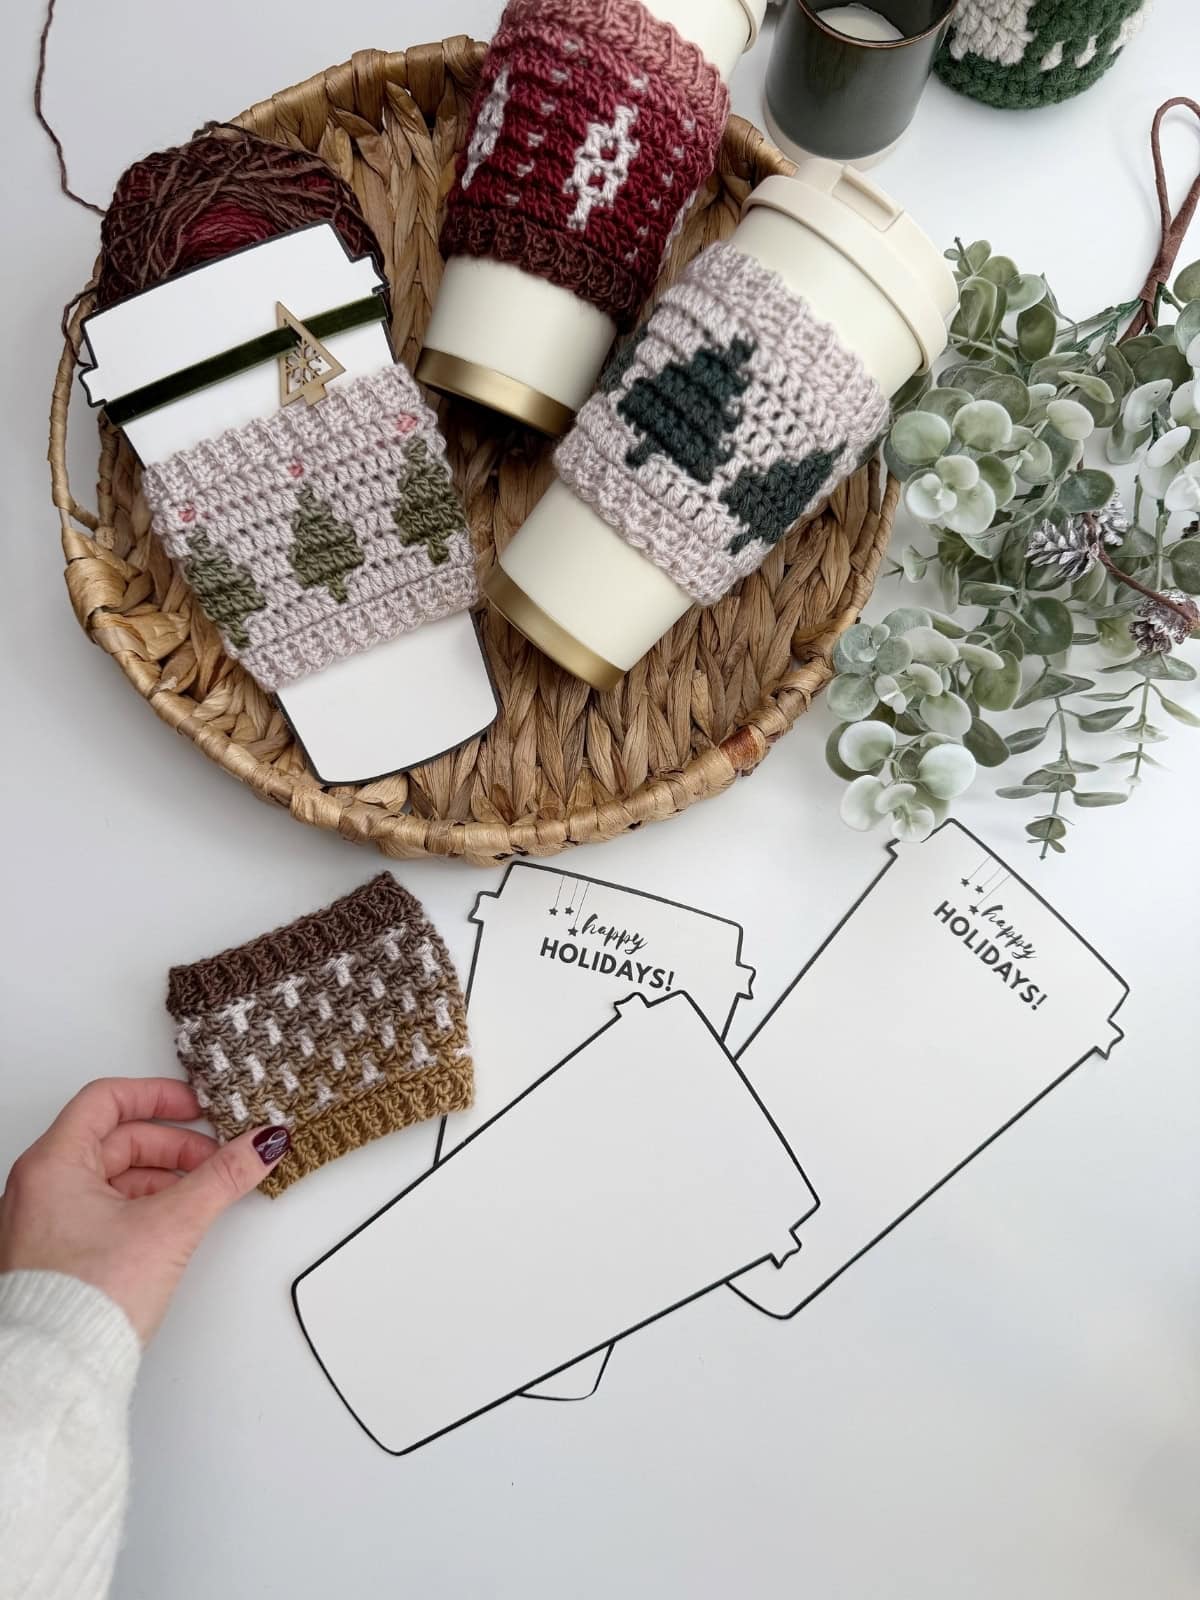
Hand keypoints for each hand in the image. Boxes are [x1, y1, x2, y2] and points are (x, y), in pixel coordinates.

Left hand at [0, 1078, 288, 1342]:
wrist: (55, 1370)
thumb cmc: (82, 1302)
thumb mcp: (171, 1224)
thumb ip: (223, 1177)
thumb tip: (262, 1144)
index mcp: (53, 1164)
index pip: (108, 1099)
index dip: (158, 1096)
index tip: (196, 1107)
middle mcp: (40, 1186)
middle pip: (116, 1139)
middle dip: (173, 1146)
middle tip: (214, 1158)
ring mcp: (44, 1220)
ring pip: (112, 1175)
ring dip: (162, 1177)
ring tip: (201, 1193)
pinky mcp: (56, 1252)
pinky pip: (103, 1207)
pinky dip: (143, 1205)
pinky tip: (172, 1222)